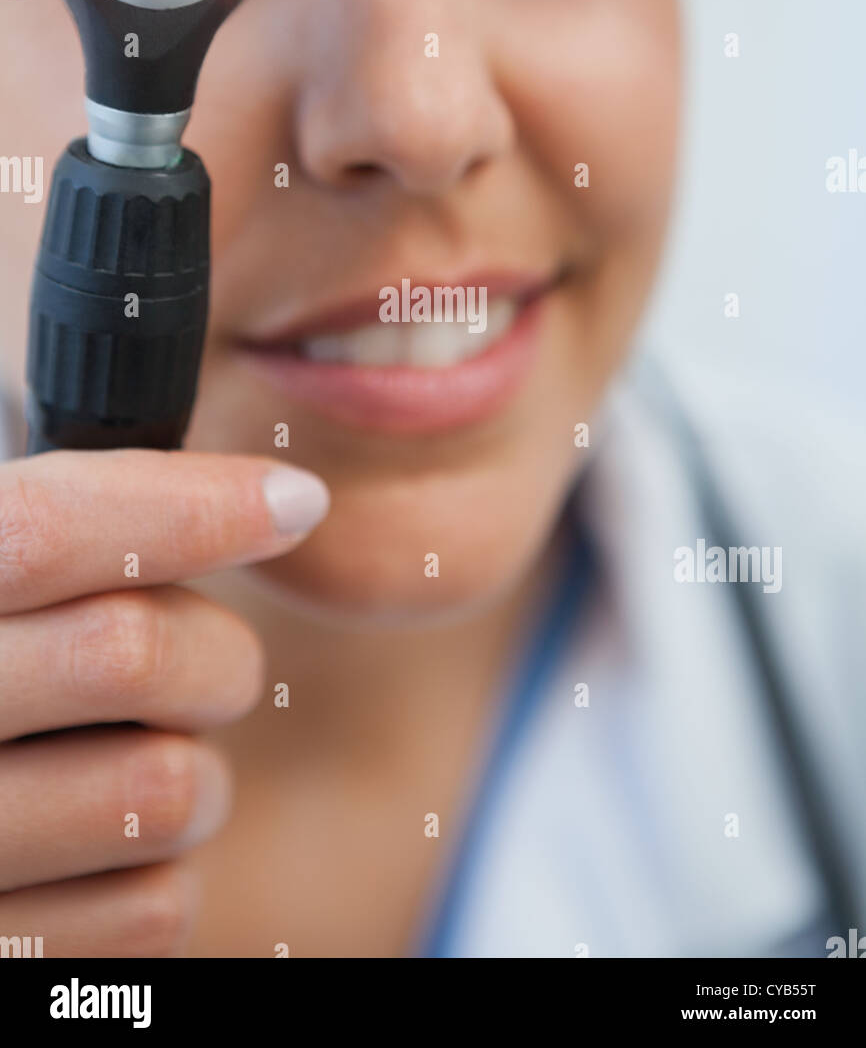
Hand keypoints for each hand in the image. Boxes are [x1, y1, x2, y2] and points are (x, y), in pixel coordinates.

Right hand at [0, 448, 328, 956]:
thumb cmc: (8, 665)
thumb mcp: (7, 576)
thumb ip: (93, 525)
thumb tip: (288, 498)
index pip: (41, 533)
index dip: (187, 508)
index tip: (295, 501)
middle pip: (128, 652)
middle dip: (211, 651)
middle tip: (207, 665)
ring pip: (167, 787)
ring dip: (193, 770)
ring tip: (136, 762)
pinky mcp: (6, 964)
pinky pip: (158, 906)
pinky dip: (157, 872)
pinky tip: (100, 854)